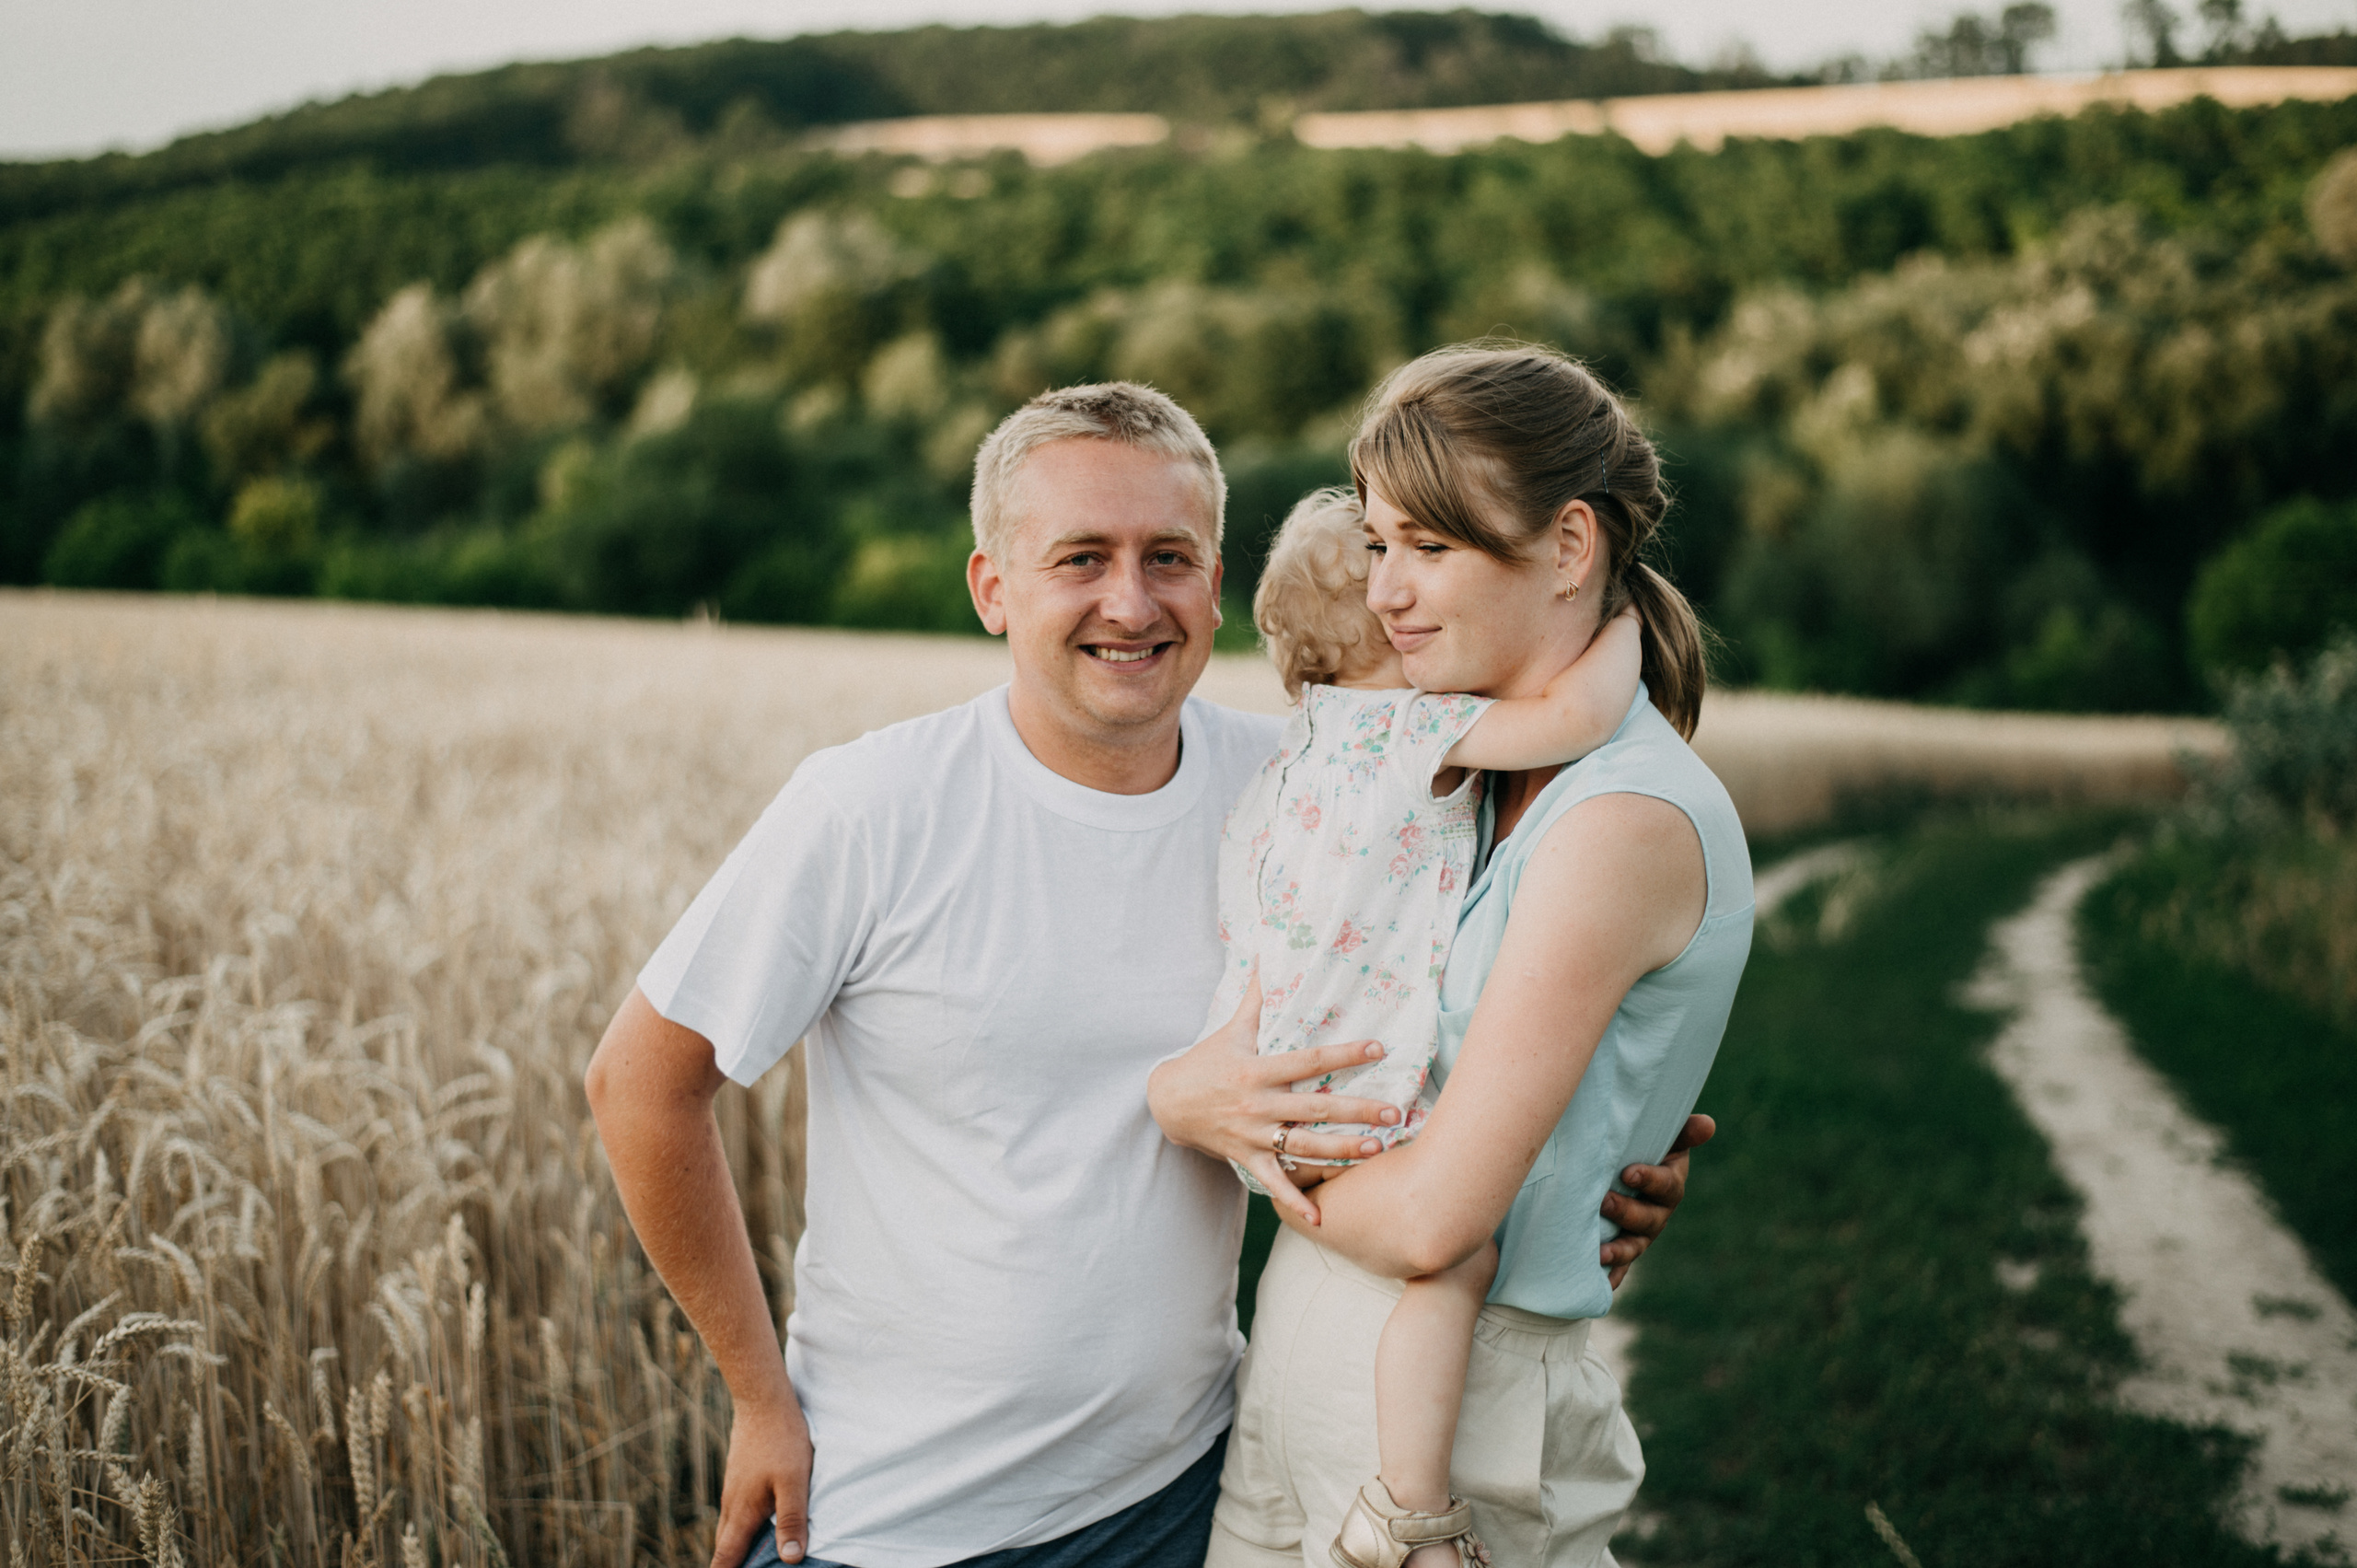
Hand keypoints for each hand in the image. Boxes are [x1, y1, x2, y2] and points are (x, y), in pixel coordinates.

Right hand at [710, 1395, 813, 1567]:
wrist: (762, 1398)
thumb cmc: (782, 1439)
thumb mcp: (795, 1481)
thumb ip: (792, 1519)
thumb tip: (790, 1558)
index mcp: (743, 1512)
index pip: (726, 1556)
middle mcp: (733, 1503)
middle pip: (725, 1545)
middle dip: (727, 1564)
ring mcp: (734, 1487)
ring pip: (730, 1526)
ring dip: (735, 1545)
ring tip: (747, 1557)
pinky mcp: (740, 1474)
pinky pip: (736, 1509)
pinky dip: (742, 1525)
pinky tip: (757, 1521)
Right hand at [1147, 974, 1402, 1225]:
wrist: (1167, 1102)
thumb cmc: (1207, 1061)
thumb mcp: (1231, 1028)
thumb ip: (1256, 995)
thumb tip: (1267, 953)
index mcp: (1257, 1070)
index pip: (1308, 1060)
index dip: (1344, 1054)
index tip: (1379, 1049)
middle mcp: (1258, 1104)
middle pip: (1314, 1109)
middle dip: (1356, 1111)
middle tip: (1394, 1113)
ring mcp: (1253, 1135)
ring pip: (1303, 1147)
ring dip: (1341, 1151)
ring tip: (1376, 1150)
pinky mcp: (1246, 1159)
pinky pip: (1274, 1183)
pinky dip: (1295, 1202)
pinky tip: (1321, 1218)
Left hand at [1599, 1112, 1712, 1289]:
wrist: (1621, 1165)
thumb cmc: (1643, 1146)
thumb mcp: (1663, 1137)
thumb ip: (1682, 1132)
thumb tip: (1708, 1124)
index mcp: (1670, 1184)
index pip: (1666, 1185)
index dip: (1650, 1180)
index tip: (1628, 1173)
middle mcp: (1658, 1212)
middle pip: (1649, 1219)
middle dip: (1627, 1213)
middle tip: (1604, 1202)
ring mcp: (1641, 1233)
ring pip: (1635, 1245)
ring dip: (1620, 1250)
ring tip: (1601, 1251)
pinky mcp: (1624, 1247)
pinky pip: (1621, 1266)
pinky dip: (1613, 1275)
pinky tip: (1603, 1283)